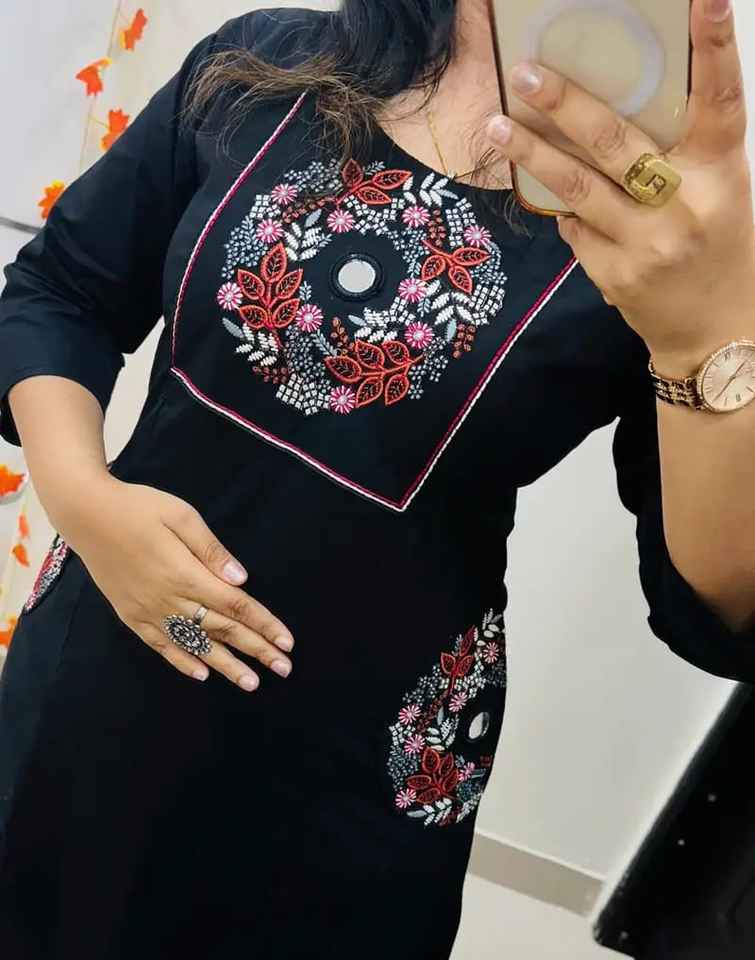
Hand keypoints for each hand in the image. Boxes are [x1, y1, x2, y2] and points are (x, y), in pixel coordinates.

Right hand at [62, 475, 293, 690]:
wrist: (86, 513)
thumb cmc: (139, 507)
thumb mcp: (182, 516)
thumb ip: (212, 550)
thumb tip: (241, 579)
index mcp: (186, 574)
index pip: (235, 606)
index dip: (263, 625)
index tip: (286, 642)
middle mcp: (169, 599)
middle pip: (221, 630)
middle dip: (255, 650)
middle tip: (283, 668)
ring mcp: (148, 611)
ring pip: (194, 644)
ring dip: (225, 664)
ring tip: (251, 683)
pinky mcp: (130, 615)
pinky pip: (160, 644)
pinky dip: (182, 661)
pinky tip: (201, 674)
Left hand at [486, 0, 754, 375]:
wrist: (715, 333)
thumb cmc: (716, 246)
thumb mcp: (718, 191)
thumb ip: (679, 154)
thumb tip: (605, 112)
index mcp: (723, 172)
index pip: (721, 98)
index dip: (714, 45)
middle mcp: (686, 204)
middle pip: (618, 142)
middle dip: (568, 104)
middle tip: (526, 73)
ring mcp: (647, 244)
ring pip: (578, 188)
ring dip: (533, 153)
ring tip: (496, 126)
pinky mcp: (616, 276)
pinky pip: (574, 230)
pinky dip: (562, 211)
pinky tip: (555, 200)